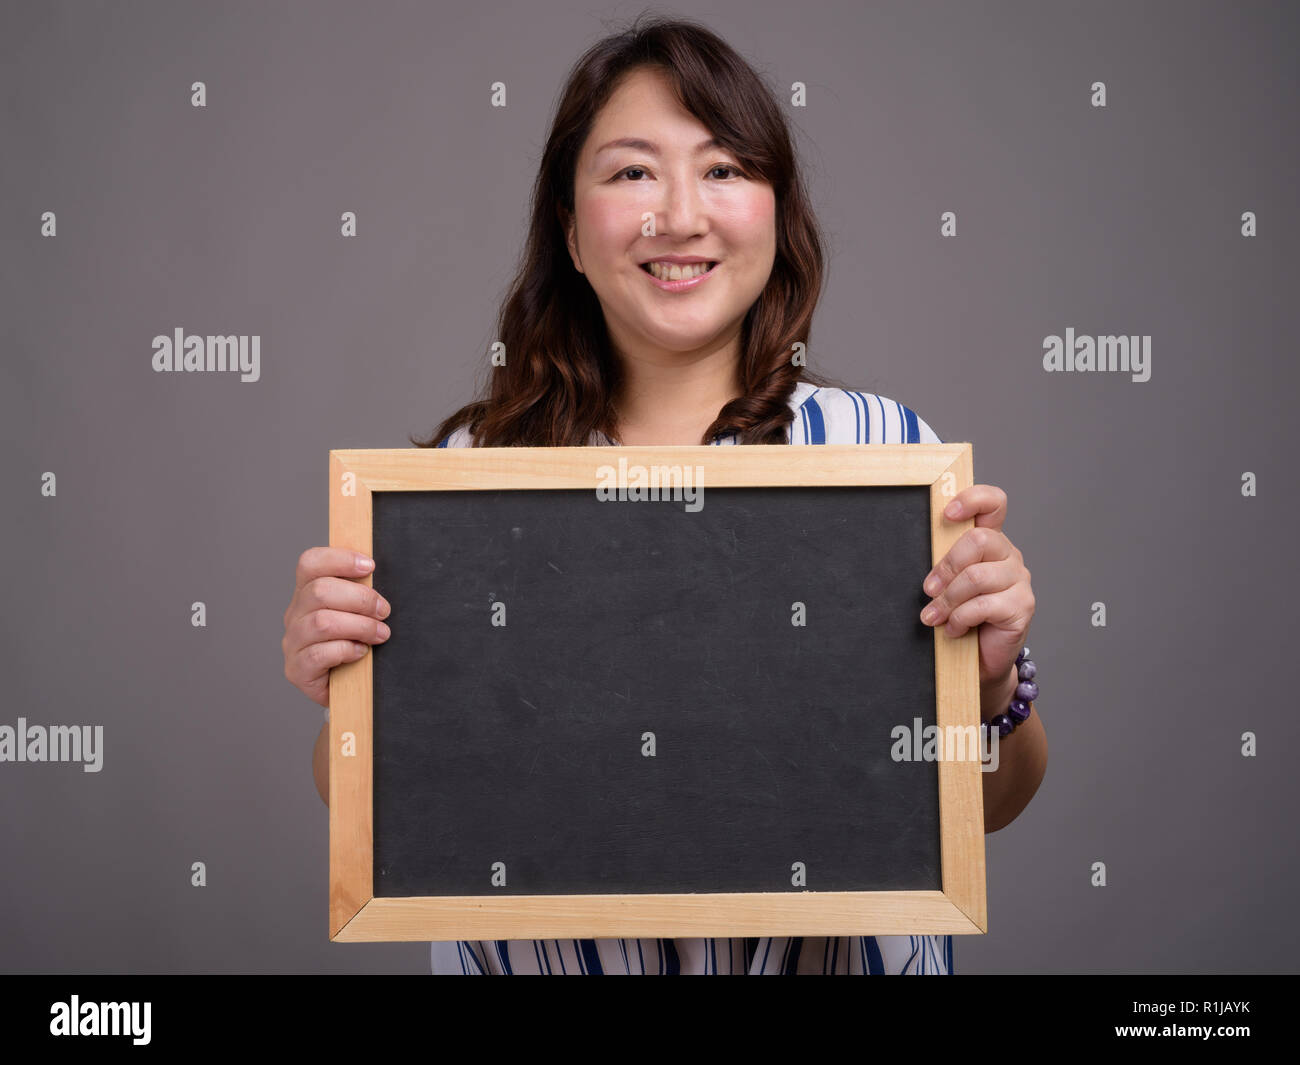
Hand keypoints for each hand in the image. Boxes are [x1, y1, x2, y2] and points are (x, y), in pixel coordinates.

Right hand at [282, 547, 391, 706]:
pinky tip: (361, 652)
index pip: (310, 563)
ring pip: (322, 622)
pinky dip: (346, 650)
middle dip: (360, 599)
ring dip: (360, 626)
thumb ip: (361, 591)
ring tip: (381, 634)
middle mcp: (294, 614)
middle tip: (384, 611)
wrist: (348, 690)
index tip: (369, 566)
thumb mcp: (358, 612)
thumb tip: (376, 571)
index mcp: (307, 592)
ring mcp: (292, 643)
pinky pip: (319, 654)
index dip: (339, 559)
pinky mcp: (296, 670)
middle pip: (319, 591)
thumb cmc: (358, 642)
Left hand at [918, 485, 1033, 696]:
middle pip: (978, 541)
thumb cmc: (961, 617)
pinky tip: (953, 629)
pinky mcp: (1023, 606)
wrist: (980, 659)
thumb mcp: (948, 585)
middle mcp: (1009, 555)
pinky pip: (984, 605)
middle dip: (946, 567)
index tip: (946, 513)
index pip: (994, 503)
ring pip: (976, 577)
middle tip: (928, 591)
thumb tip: (914, 548)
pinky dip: (960, 619)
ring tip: (934, 617)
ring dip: (948, 600)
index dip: (972, 499)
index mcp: (991, 542)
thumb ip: (943, 564)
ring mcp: (1019, 580)